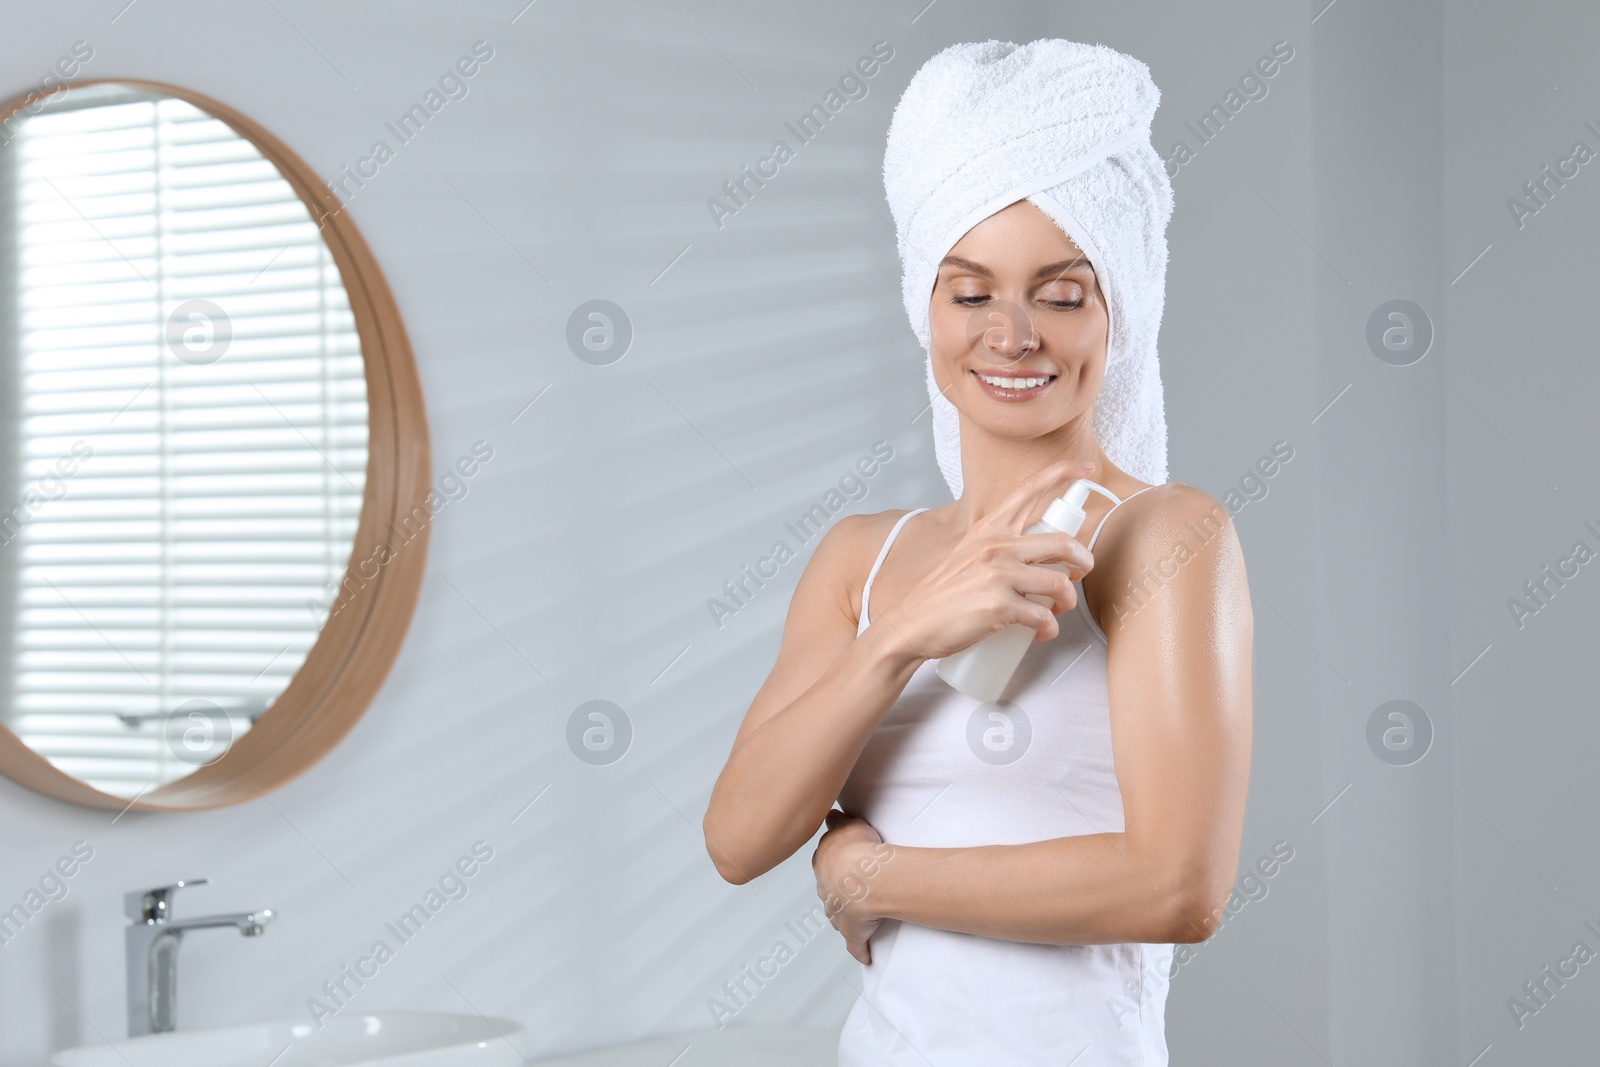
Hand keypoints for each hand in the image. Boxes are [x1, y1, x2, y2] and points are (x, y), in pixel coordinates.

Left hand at [812, 810, 892, 963]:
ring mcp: (838, 913)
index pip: (824, 866)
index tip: (843, 866)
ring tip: (859, 916)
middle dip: (837, 891)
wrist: (865, 876)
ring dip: (845, 916)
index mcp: (823, 865)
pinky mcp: (854, 932)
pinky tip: (865, 956)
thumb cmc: (858, 849)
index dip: (834, 866)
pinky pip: (856, 944)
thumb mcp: (846, 824)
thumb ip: (837, 820)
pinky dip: (860, 950)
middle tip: (851, 888)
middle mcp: (827, 891)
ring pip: (838, 916)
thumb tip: (830, 814)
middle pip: (829, 892)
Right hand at [874, 458, 1097, 660]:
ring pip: (1060, 584)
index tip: (1086, 469)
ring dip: (1068, 602)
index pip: (1029, 489)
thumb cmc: (942, 595)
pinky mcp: (999, 607)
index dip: (1063, 473)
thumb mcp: (968, 554)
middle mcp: (995, 546)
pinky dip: (1049, 629)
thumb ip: (999, 546)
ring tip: (1056, 610)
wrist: (912, 625)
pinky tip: (1040, 633)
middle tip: (1080, 573)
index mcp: (989, 528)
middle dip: (1083, 561)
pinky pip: (1044, 617)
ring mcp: (998, 576)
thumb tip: (1037, 555)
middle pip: (1063, 543)